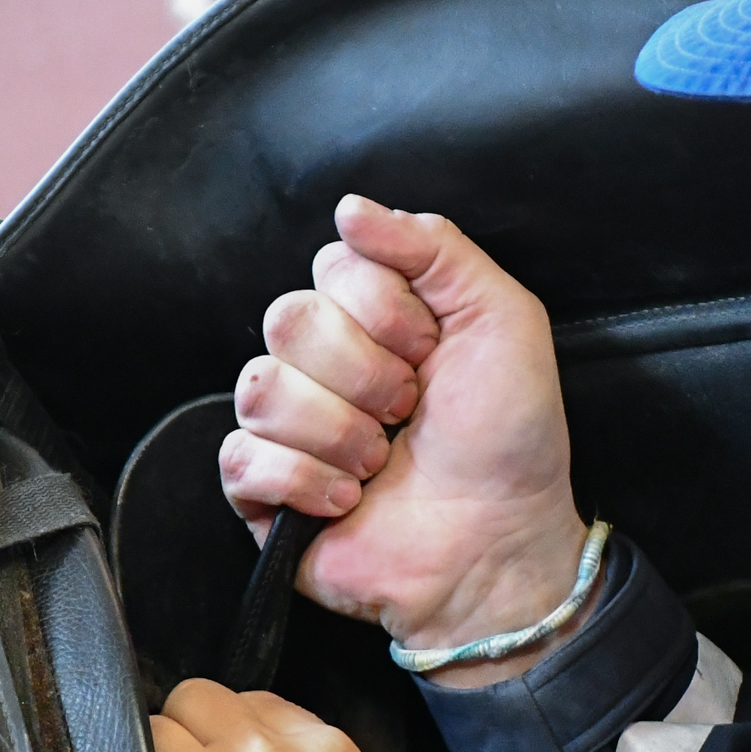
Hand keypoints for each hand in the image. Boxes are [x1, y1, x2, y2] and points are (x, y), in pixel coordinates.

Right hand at [222, 196, 594, 682]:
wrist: (498, 544)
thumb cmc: (509, 438)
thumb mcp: (501, 317)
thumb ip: (434, 246)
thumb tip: (350, 208)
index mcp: (370, 317)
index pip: (333, 268)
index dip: (388, 313)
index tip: (433, 355)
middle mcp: (320, 363)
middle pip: (289, 320)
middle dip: (366, 374)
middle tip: (409, 413)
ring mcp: (286, 428)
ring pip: (262, 389)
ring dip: (340, 433)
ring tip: (381, 464)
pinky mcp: (261, 493)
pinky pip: (242, 459)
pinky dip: (305, 483)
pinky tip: (348, 502)